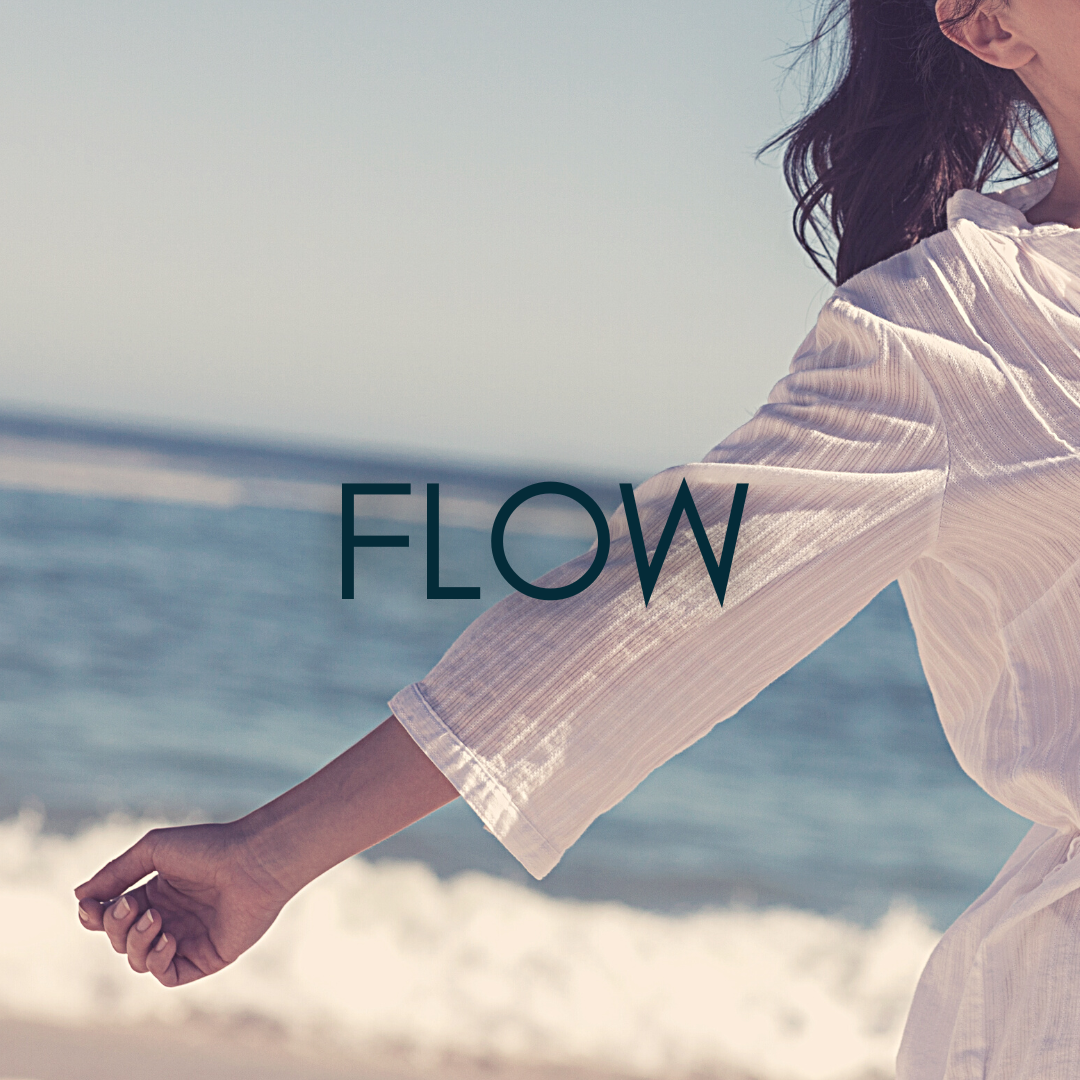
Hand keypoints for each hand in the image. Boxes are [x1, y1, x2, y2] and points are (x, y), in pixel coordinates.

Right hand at [74, 821, 291, 986]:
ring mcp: (186, 939)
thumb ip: (116, 873)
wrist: (254, 861)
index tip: (89, 907)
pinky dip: (157, 962)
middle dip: (116, 926)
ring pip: (138, 960)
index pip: (111, 915)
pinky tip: (168, 938)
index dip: (94, 916)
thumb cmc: (209, 847)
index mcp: (155, 892)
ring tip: (156, 919)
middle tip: (134, 905)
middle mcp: (169, 917)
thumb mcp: (154, 850)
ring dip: (135, 943)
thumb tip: (79, 897)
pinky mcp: (206, 958)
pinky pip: (167, 975)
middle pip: (119, 938)